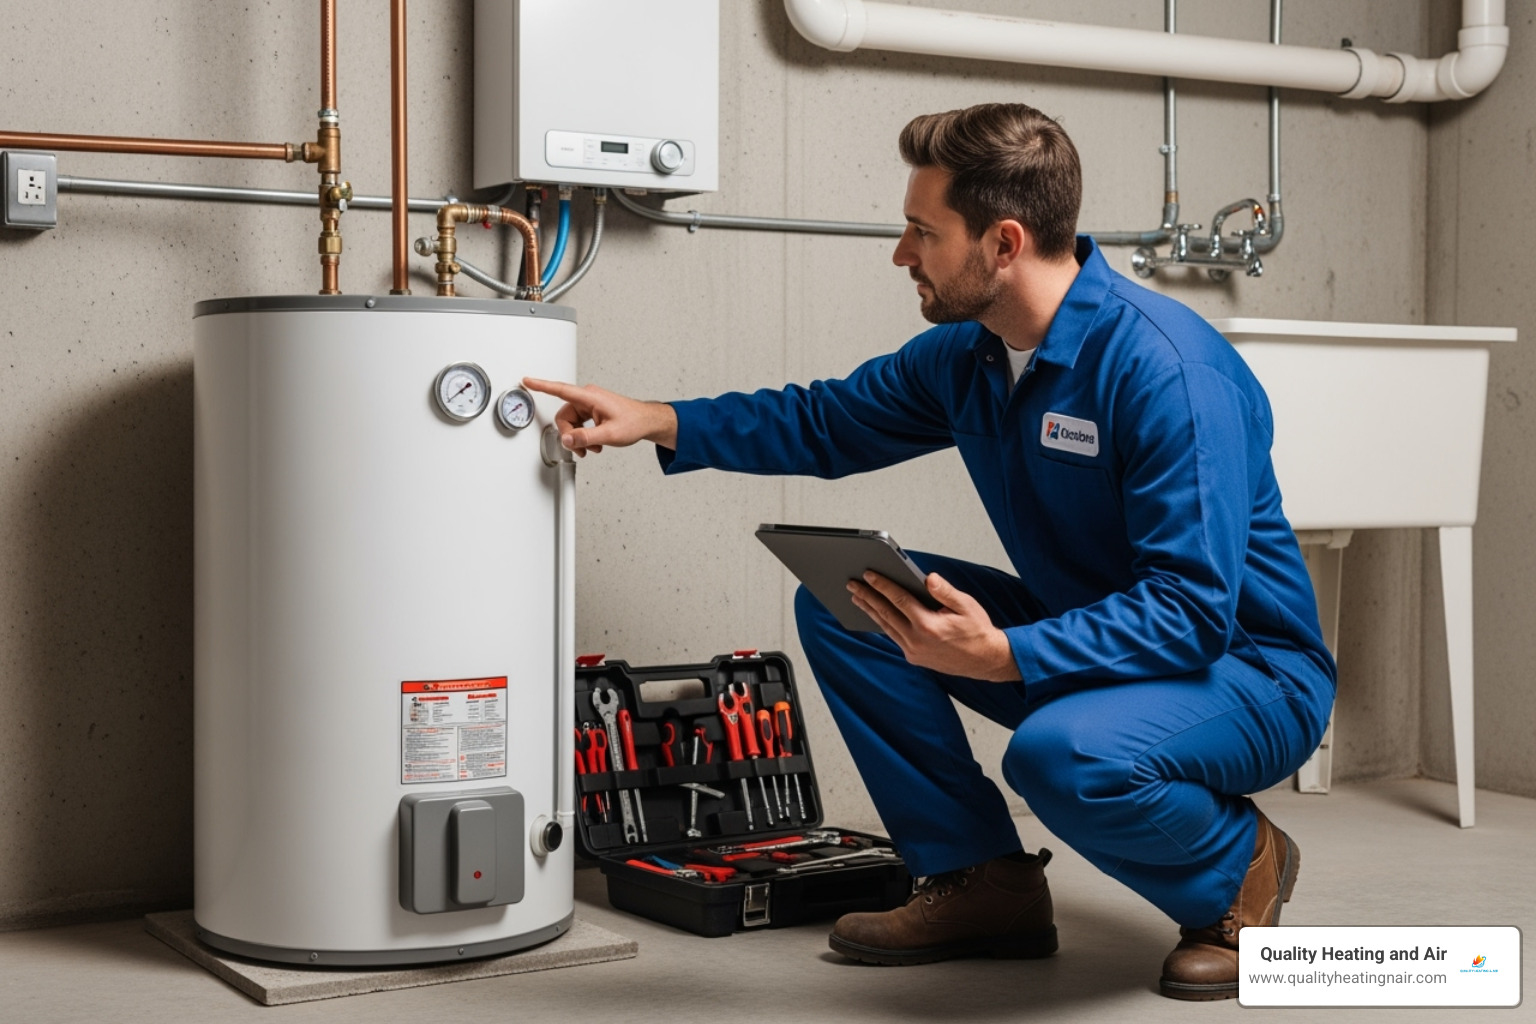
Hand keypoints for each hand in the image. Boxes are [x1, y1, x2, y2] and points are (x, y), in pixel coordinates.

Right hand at [522, 377, 677, 456]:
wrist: (647, 422)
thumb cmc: (634, 422)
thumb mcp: (609, 434)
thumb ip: (585, 437)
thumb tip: (568, 440)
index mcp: (590, 397)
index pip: (560, 390)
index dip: (541, 385)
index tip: (527, 380)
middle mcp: (588, 398)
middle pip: (565, 417)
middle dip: (571, 435)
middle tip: (582, 448)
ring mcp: (590, 404)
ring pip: (571, 423)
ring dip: (579, 438)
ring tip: (593, 447)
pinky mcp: (593, 410)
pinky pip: (579, 423)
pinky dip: (584, 435)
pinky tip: (595, 443)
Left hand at [847, 571, 1020, 681]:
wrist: (986, 660)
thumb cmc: (977, 631)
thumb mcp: (966, 606)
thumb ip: (945, 591)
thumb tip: (928, 578)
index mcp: (928, 625)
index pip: (898, 599)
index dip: (881, 585)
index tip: (868, 574)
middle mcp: (917, 640)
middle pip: (885, 613)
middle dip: (867, 596)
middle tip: (852, 584)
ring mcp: (913, 651)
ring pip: (886, 627)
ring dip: (870, 610)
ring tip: (857, 597)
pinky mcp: (914, 657)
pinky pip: (894, 637)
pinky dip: (883, 624)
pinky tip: (876, 615)